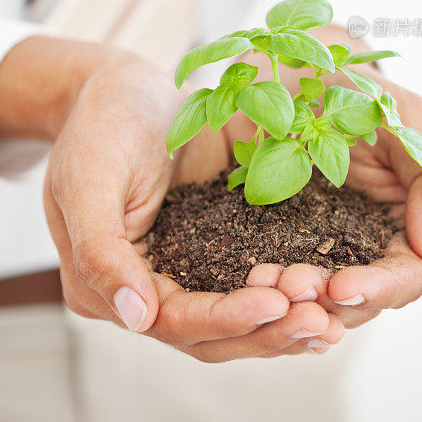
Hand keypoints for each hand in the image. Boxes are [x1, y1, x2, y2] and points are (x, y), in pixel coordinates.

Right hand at [0, 36, 343, 359]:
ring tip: (333, 317)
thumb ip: (101, 249)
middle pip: (212, 333)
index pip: (172, 321)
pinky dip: (285, 285)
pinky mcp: (213, 243)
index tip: (277, 303)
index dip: (226, 318)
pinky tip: (326, 287)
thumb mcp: (88, 177)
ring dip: (284, 321)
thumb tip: (136, 318)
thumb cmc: (100, 123)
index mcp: (105, 284)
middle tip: (322, 323)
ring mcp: (183, 268)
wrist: (125, 89)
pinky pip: (251, 275)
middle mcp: (147, 287)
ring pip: (238, 315)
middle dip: (268, 331)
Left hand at [227, 39, 421, 328]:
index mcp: (405, 222)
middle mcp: (364, 242)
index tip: (340, 288)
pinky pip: (274, 267)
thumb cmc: (362, 90)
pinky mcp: (276, 234)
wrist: (301, 70)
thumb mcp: (408, 119)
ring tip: (264, 284)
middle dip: (327, 299)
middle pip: (358, 297)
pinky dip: (264, 280)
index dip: (379, 289)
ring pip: (314, 292)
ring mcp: (318, 241)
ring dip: (293, 298)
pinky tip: (247, 277)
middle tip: (291, 288)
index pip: (406, 275)